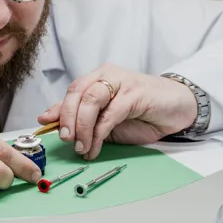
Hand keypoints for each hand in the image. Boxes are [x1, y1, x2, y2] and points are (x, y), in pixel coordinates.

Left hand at [37, 64, 198, 159]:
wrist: (177, 108)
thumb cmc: (142, 113)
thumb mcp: (106, 118)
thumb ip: (81, 118)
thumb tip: (49, 120)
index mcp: (97, 78)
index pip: (71, 91)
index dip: (57, 109)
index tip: (45, 125)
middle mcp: (107, 76)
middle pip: (78, 93)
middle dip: (67, 118)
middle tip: (67, 140)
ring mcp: (122, 82)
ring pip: (91, 100)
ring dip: (83, 126)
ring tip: (82, 147)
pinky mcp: (136, 93)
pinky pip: (111, 112)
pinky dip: (100, 131)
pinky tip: (97, 145)